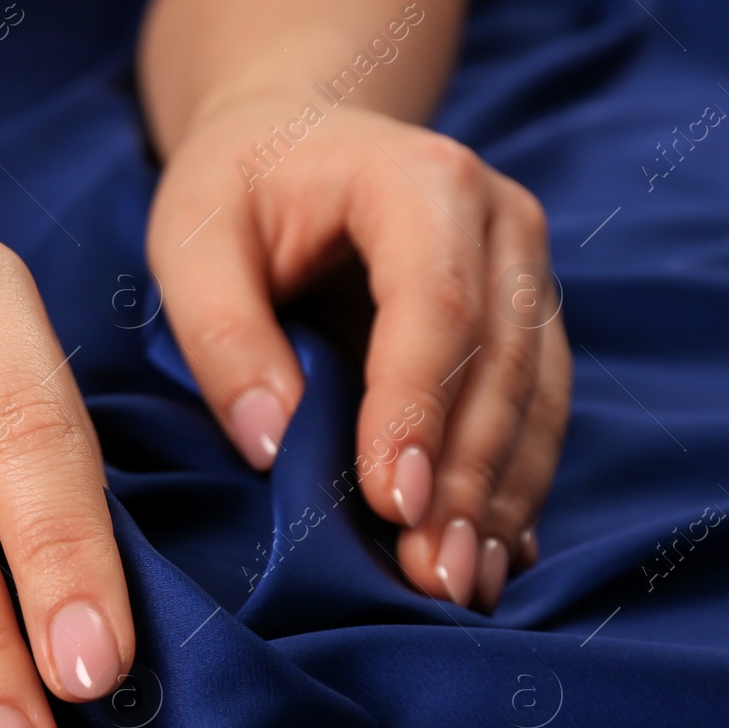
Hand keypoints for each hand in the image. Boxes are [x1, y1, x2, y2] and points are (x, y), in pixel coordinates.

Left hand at [147, 94, 570, 609]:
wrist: (292, 140)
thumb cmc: (233, 189)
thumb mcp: (191, 240)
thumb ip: (223, 335)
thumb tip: (273, 442)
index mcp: (420, 180)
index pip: (434, 305)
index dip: (417, 409)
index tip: (394, 503)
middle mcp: (499, 221)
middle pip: (501, 363)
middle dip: (466, 478)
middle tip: (432, 578)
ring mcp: (525, 273)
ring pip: (535, 398)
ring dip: (500, 498)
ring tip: (460, 587)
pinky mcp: (525, 323)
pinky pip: (536, 412)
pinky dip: (512, 487)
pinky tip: (492, 557)